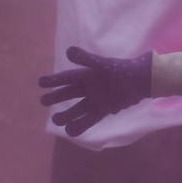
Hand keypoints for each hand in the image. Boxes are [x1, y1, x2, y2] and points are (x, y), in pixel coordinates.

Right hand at [38, 46, 153, 135]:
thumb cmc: (122, 69)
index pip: (66, 78)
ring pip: (76, 109)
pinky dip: (81, 125)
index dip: (53, 80)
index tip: (40, 82)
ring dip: (66, 115)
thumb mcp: (103, 64)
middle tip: (43, 101)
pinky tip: (71, 131)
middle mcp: (88, 88)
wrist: (141, 80)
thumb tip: (68, 51)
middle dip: (55, 98)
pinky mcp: (103, 110)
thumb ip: (87, 58)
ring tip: (56, 120)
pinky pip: (89, 119)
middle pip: (68, 94)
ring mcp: (95, 100)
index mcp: (86, 75)